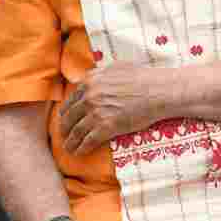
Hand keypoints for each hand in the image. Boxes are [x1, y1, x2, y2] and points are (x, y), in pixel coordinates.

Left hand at [60, 62, 174, 154]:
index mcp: (90, 81)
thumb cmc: (142, 78)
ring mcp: (96, 112)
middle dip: (64, 128)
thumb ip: (99, 73)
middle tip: (63, 135)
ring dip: (69, 141)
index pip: (71, 99)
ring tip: (67, 147)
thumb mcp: (116, 67)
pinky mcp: (105, 127)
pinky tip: (78, 152)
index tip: (66, 118)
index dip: (67, 111)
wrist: (157, 91)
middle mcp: (89, 96)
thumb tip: (89, 77)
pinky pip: (88, 141)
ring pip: (76, 131)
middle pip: (69, 116)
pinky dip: (81, 148)